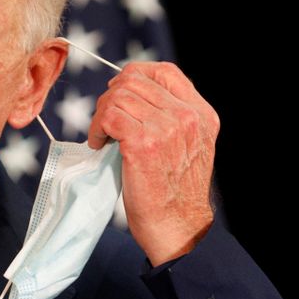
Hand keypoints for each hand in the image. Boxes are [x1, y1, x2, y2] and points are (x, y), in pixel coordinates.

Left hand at [87, 62, 218, 265]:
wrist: (177, 226)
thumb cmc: (173, 190)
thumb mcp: (186, 145)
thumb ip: (170, 117)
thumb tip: (128, 93)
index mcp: (201, 114)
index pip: (165, 71)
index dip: (135, 74)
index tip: (119, 93)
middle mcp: (187, 117)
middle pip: (134, 80)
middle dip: (111, 97)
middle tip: (105, 121)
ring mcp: (167, 128)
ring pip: (118, 96)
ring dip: (101, 114)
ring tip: (102, 136)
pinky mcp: (144, 143)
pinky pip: (109, 117)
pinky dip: (97, 128)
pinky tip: (99, 144)